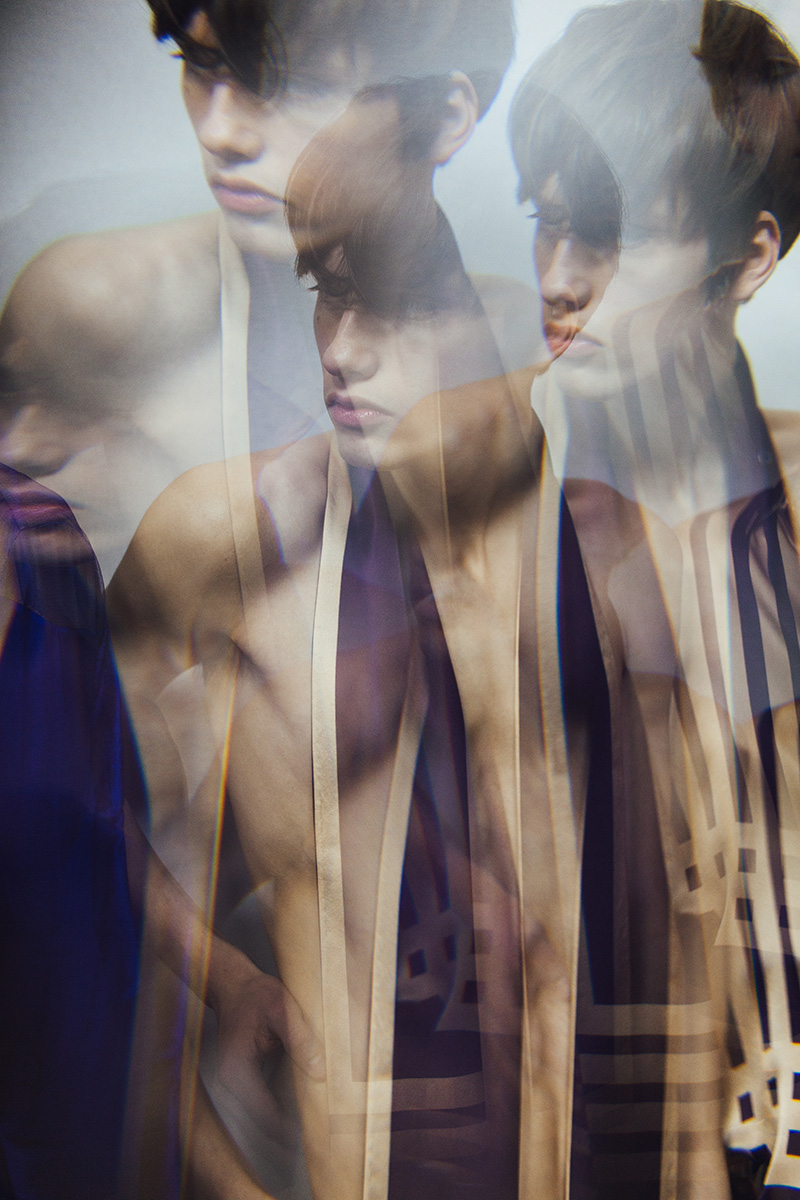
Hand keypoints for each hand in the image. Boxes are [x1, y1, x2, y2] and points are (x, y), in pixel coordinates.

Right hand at [206, 951, 324, 1135]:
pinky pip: (265, 1098)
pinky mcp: (245, 1076)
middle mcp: (233, 1081)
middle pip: (263, 1119)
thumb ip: (300, 1040)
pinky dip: (282, 1103)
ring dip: (286, 1119)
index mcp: (237, 1070)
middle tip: (319, 1133)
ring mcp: (237, 1081)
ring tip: (315, 1122)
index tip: (313, 1132)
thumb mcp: (281, 1010)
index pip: (265, 1112)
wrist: (235, 984)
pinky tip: (303, 1102)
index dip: (289, 1127)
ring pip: (264, 1112)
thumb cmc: (255, 995)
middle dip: (289, 1129)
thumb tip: (319, 1071)